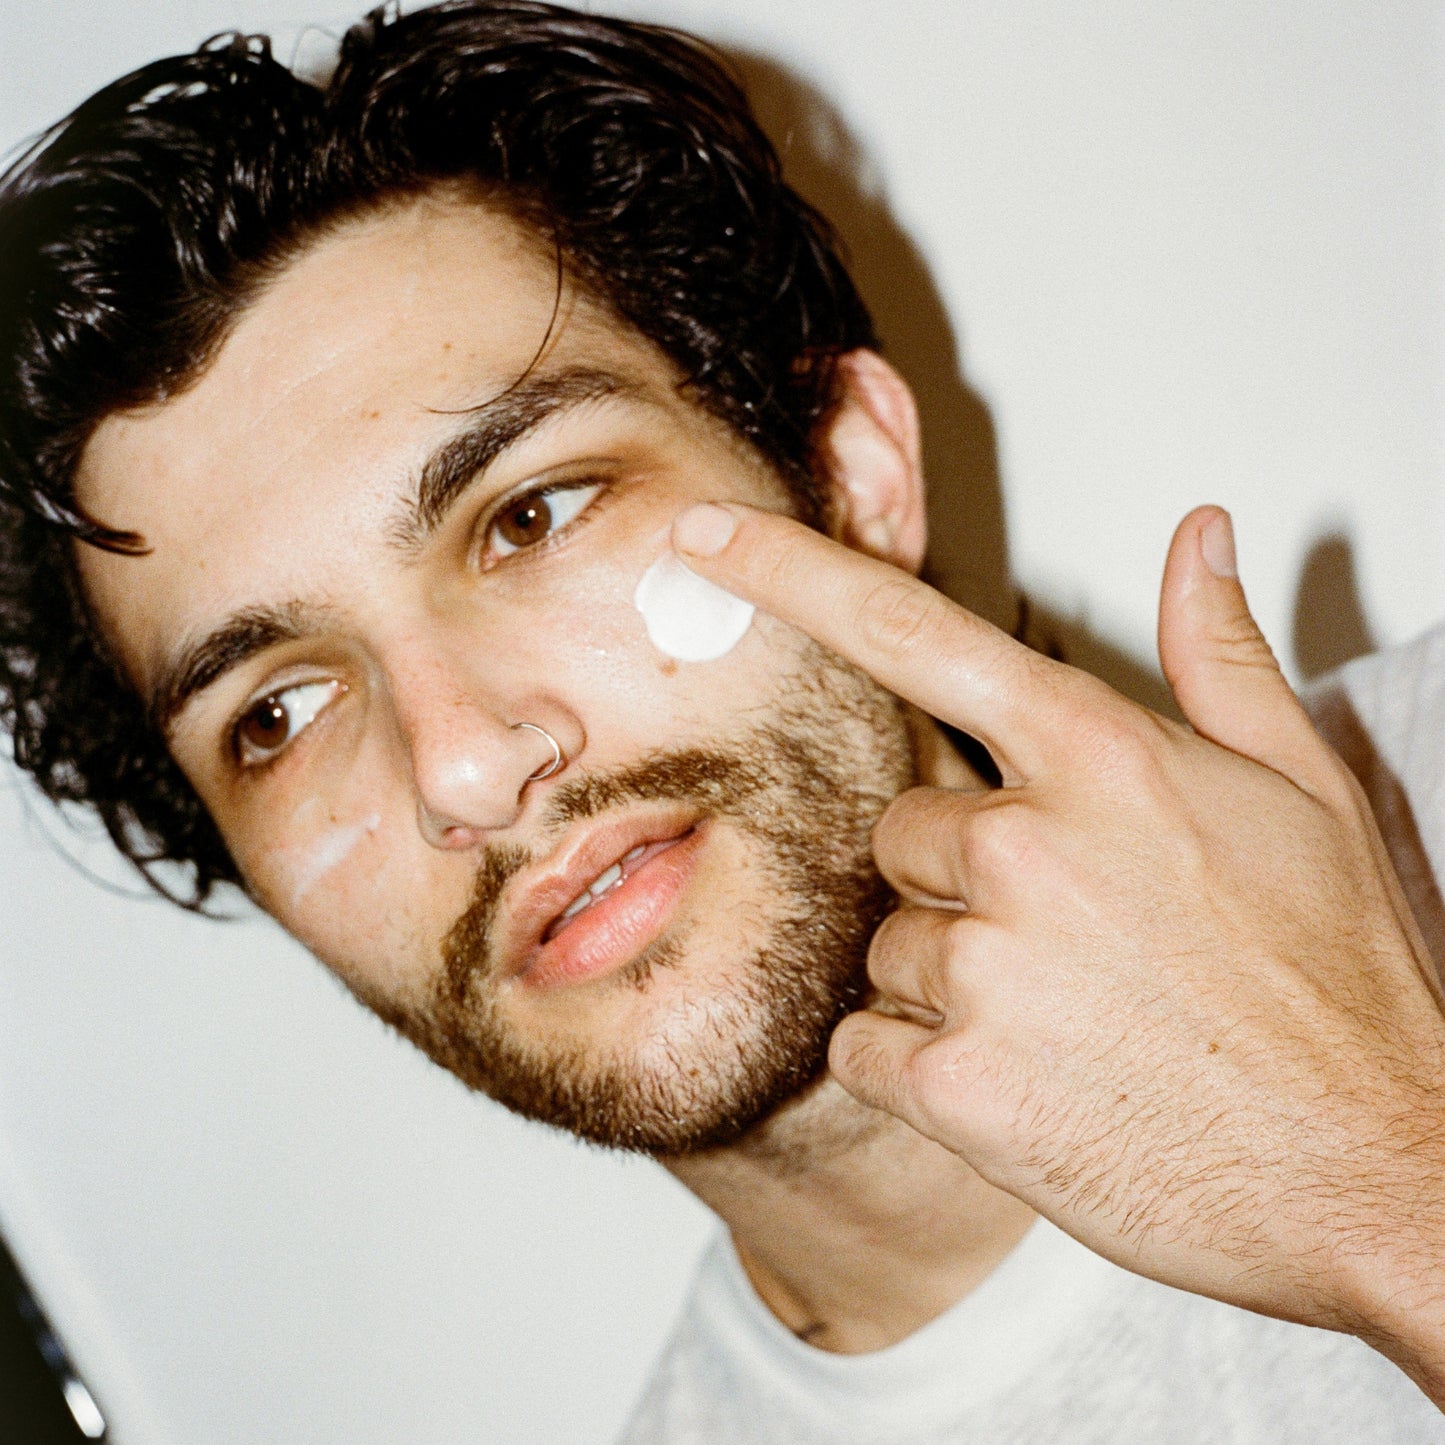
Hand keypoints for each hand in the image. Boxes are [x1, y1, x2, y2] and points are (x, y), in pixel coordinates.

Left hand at [672, 500, 1444, 1403]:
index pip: (907, 632)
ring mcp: (986, 970)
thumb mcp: (1305, 792)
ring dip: (953, 982)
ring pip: (886, 946)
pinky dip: (924, 1068)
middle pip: (900, 832)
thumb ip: (1219, 654)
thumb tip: (1198, 536)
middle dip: (962, 878)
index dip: (789, 572)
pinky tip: (1032, 1083)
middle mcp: (1025, 847)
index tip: (702, 537)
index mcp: (1099, 758)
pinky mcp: (958, 1088)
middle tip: (1076, 935)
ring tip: (1074, 1016)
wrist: (1376, 1174)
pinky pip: (865, 1046)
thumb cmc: (1342, 983)